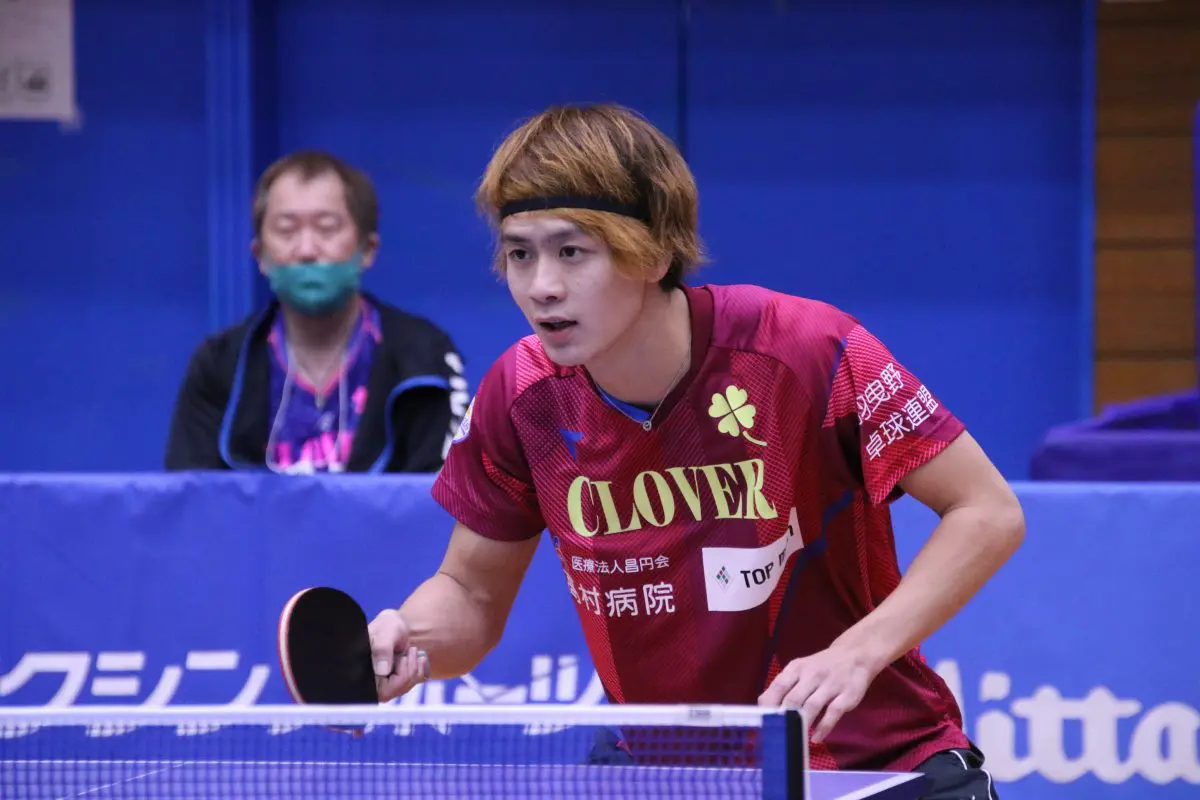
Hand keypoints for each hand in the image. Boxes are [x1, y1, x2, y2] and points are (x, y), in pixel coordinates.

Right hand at [368, 608, 428, 701]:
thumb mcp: (385, 633)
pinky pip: (414, 683)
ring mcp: (385, 684)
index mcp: (363, 673)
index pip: (382, 691)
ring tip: (411, 651)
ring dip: (414, 668)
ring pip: (406, 687)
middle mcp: (372, 683)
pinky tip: (417, 658)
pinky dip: (420, 669)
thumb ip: (382, 649)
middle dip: (409, 670)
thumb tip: (382, 671)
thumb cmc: (387, 626)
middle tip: (410, 651)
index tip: (404, 658)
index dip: (399, 678)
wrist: (396, 625)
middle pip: (396, 690)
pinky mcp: (397, 681)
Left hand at [757, 646, 877, 742]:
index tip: (764, 721)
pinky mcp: (847, 695)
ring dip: (802, 723)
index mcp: (797, 668)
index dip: (769, 705)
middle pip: (793, 699)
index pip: (778, 686)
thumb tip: (763, 705)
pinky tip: (816, 738)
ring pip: (811, 706)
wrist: (855, 655)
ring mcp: (830, 685)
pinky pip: (833, 713)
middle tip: (778, 734)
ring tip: (795, 737)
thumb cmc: (821, 666)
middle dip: (784, 718)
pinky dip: (823, 727)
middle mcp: (812, 675)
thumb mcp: (800, 669)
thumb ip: (784, 685)